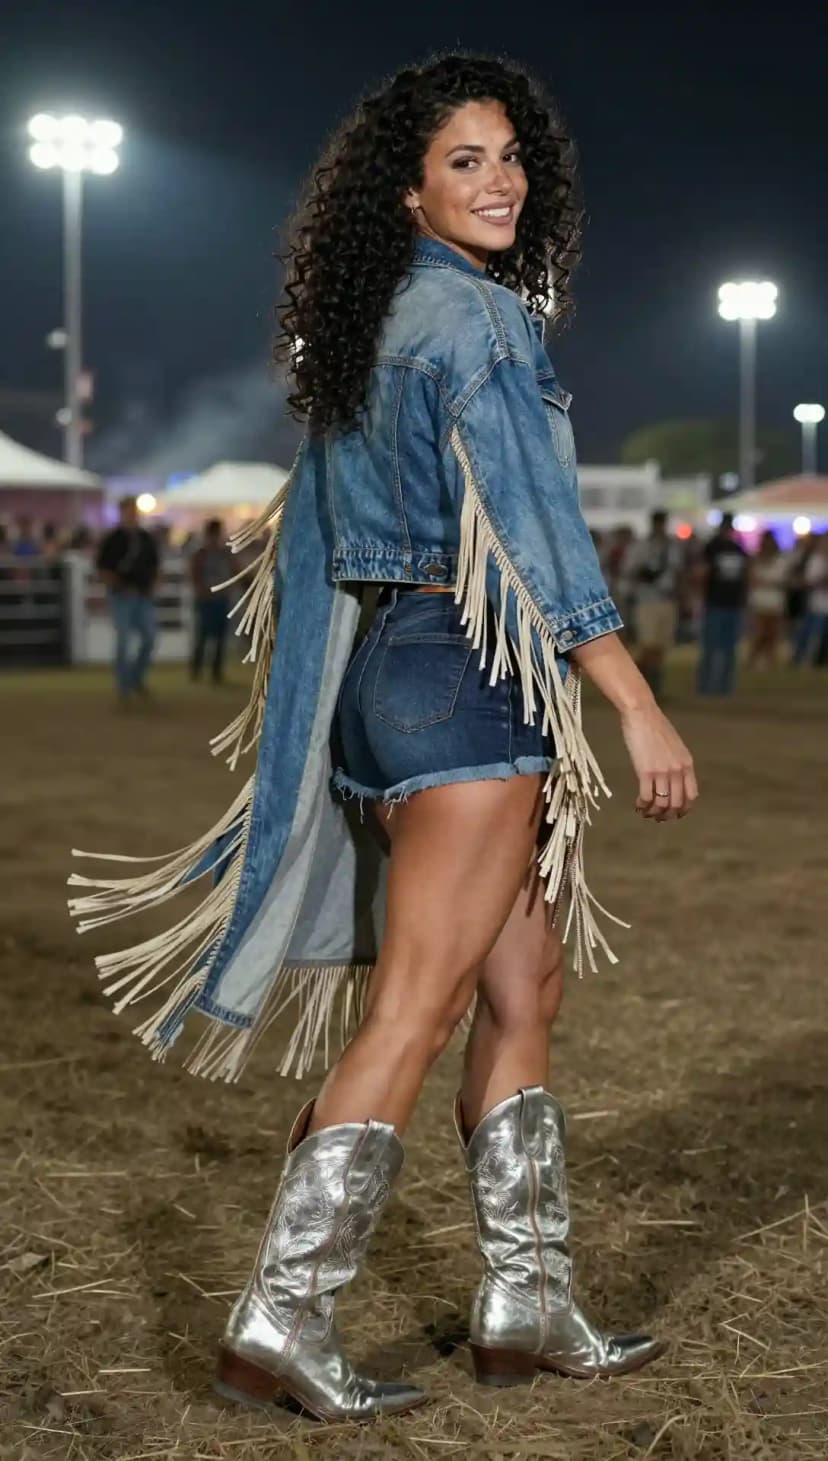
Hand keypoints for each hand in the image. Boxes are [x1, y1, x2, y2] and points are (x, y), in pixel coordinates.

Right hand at [620, 703, 697, 820]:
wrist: (642, 715)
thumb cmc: (655, 727)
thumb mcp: (675, 746)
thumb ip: (677, 763)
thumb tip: (673, 780)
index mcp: (687, 764)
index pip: (691, 796)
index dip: (683, 809)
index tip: (674, 813)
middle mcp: (678, 770)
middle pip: (677, 804)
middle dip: (667, 815)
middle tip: (657, 818)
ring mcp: (662, 772)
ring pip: (661, 804)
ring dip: (653, 813)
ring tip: (645, 813)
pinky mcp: (645, 772)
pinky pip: (646, 797)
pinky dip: (642, 805)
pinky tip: (637, 804)